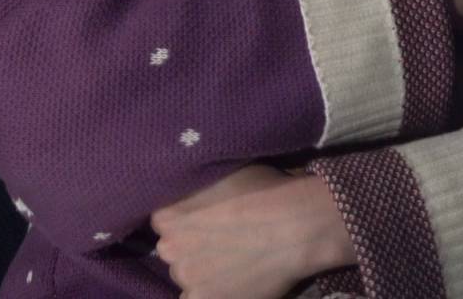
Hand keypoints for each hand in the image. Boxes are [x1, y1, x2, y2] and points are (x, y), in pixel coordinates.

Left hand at [151, 166, 352, 297]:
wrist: (297, 226)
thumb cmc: (265, 191)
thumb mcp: (223, 175)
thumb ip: (198, 190)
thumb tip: (196, 195)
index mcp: (167, 213)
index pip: (165, 222)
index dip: (188, 222)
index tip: (207, 221)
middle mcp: (168, 246)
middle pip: (174, 250)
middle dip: (192, 247)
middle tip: (223, 242)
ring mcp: (185, 277)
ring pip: (188, 275)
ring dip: (203, 271)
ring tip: (233, 264)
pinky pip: (197, 298)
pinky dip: (213, 292)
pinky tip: (232, 281)